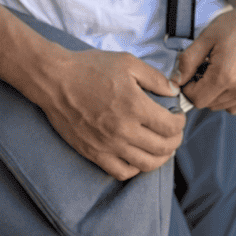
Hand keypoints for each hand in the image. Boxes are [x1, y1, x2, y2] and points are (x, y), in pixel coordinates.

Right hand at [38, 48, 185, 181]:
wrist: (55, 80)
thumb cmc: (90, 68)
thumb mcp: (127, 62)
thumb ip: (154, 78)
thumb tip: (173, 92)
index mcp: (135, 106)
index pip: (170, 126)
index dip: (180, 123)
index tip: (178, 116)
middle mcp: (124, 130)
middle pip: (162, 148)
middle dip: (175, 141)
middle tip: (175, 133)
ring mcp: (108, 145)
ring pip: (146, 165)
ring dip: (160, 158)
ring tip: (162, 148)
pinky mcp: (94, 153)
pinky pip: (121, 172)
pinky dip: (135, 169)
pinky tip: (138, 157)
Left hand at [172, 0, 235, 114]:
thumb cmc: (234, 25)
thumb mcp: (205, 38)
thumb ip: (187, 61)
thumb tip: (176, 81)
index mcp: (225, 75)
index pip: (196, 99)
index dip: (188, 88)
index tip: (191, 73)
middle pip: (208, 104)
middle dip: (201, 90)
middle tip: (204, 67)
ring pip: (222, 106)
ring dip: (214, 94)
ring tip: (218, 70)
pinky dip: (229, 97)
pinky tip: (230, 77)